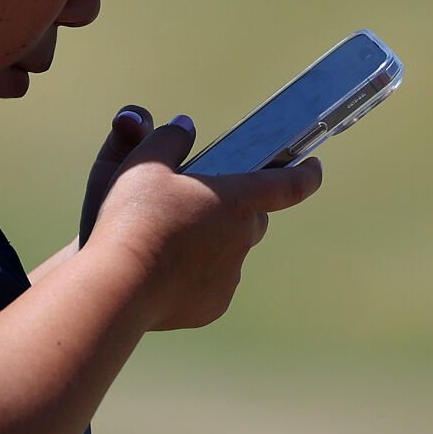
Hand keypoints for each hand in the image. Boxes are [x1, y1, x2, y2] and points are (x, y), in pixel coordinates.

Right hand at [87, 116, 322, 330]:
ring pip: (231, 255)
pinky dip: (196, 277)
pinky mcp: (213, 306)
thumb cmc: (134, 218)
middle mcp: (242, 239)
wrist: (118, 285)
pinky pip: (212, 285)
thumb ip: (168, 139)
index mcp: (236, 200)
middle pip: (254, 220)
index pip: (289, 185)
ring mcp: (230, 276)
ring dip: (212, 245)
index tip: (313, 167)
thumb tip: (184, 127)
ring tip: (171, 241)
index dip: (306, 174)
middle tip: (206, 204)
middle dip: (239, 211)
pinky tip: (165, 271)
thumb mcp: (144, 163)